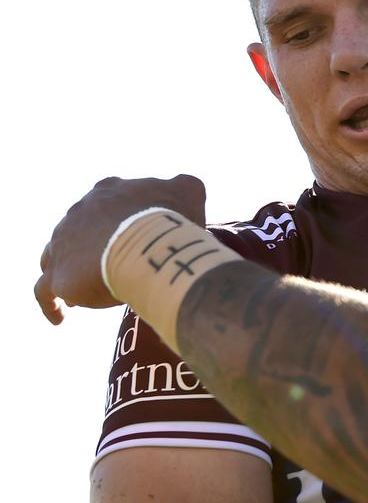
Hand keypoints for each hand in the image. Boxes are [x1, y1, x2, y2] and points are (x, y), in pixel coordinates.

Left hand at [35, 174, 206, 323]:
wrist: (149, 247)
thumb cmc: (170, 221)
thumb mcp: (188, 191)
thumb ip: (184, 186)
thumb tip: (184, 185)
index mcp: (107, 190)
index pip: (107, 202)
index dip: (118, 218)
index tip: (130, 235)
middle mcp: (78, 212)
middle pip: (79, 228)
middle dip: (91, 244)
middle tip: (109, 265)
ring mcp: (62, 243)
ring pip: (55, 255)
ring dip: (68, 268)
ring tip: (83, 287)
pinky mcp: (59, 275)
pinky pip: (45, 291)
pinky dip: (51, 303)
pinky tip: (61, 317)